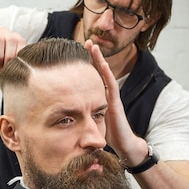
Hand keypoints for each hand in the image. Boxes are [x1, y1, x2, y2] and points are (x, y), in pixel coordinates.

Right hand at [0, 28, 26, 70]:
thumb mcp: (5, 62)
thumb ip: (13, 62)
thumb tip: (19, 67)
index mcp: (14, 37)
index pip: (21, 42)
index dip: (19, 54)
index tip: (15, 65)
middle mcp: (5, 32)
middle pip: (11, 40)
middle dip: (9, 56)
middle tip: (3, 67)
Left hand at [84, 40, 147, 164]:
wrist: (124, 146)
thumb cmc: (108, 136)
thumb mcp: (90, 122)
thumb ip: (82, 114)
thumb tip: (63, 113)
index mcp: (99, 98)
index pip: (92, 77)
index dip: (86, 65)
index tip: (77, 53)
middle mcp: (106, 95)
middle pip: (99, 71)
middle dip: (93, 56)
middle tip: (86, 41)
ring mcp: (112, 98)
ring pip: (106, 74)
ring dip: (100, 59)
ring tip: (94, 46)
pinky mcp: (116, 103)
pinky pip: (112, 85)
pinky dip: (107, 74)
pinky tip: (102, 64)